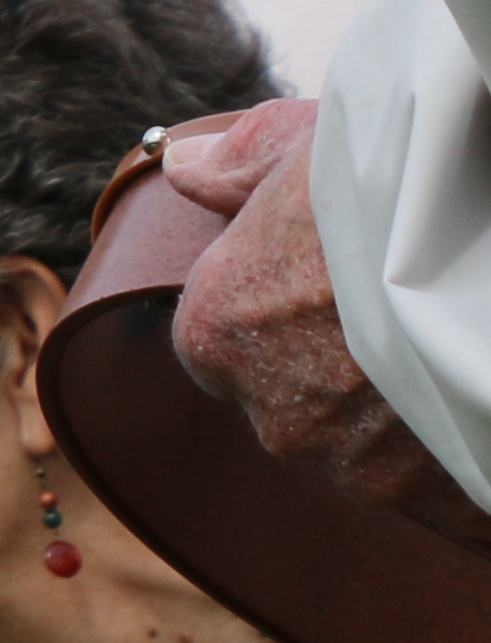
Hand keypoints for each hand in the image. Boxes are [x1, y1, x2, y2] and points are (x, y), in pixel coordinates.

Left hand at [165, 102, 437, 491]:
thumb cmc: (404, 179)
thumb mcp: (315, 145)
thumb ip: (241, 168)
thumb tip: (181, 170)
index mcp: (217, 334)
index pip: (226, 342)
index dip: (287, 304)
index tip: (345, 276)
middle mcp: (272, 417)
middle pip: (299, 399)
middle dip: (346, 364)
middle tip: (418, 304)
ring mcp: (357, 466)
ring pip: (370, 447)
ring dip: (406, 413)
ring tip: (459, 345)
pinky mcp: (434, 496)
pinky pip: (440, 494)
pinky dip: (458, 461)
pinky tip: (479, 403)